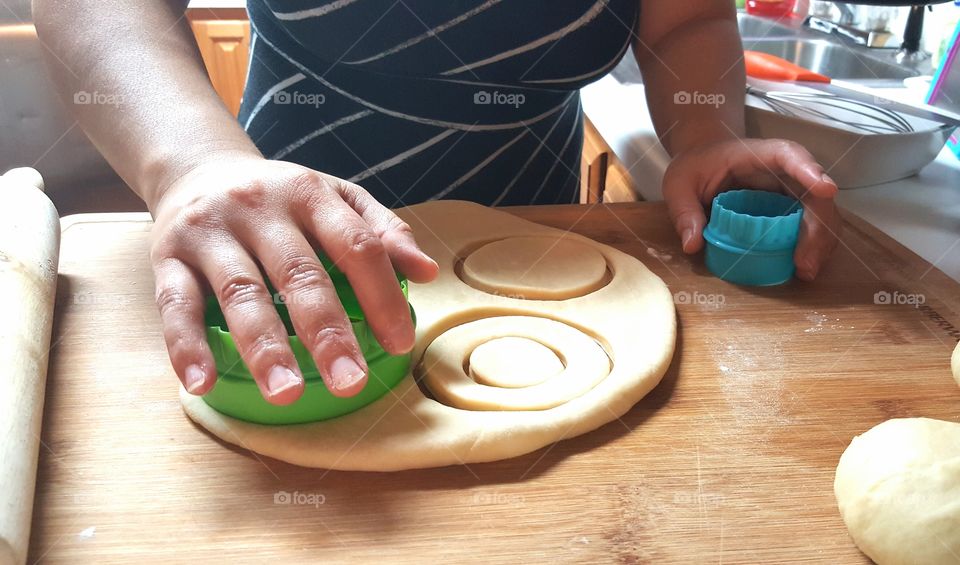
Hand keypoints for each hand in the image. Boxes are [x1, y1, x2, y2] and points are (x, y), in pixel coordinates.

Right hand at [149, 155, 438, 404]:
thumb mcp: (334, 197)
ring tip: (286, 391)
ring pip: (239, 293)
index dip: (381, 294)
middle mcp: (259, 209)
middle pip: (299, 273)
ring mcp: (211, 232)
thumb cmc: (280, 197)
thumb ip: (381, 230)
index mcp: (309, 194)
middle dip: (326, 331)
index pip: (355, 243)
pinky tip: (202, 383)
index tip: (399, 343)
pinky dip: (187, 345)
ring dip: (264, 346)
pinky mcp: (167, 256)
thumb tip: (428, 270)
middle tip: (350, 383)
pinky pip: (175, 304)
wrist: (196, 168)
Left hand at [662, 138, 840, 280]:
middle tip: (805, 262)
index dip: (809, 171)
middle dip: (818, 227)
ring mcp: (791, 189)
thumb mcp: (679, 185)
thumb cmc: (694, 167)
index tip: (826, 190)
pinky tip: (803, 267)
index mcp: (758, 154)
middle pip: (815, 192)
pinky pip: (812, 225)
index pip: (789, 155)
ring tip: (805, 271)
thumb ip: (684, 211)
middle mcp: (784, 170)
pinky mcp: (791, 208)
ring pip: (820, 212)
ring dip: (820, 242)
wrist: (703, 160)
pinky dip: (813, 246)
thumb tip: (693, 245)